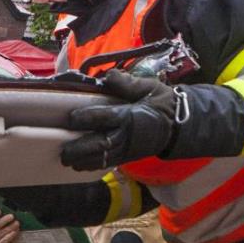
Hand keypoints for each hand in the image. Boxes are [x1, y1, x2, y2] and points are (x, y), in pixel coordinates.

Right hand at [0, 210, 21, 242]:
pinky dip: (11, 235)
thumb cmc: (5, 229)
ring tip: (17, 223)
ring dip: (9, 227)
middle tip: (12, 216)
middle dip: (3, 220)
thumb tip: (8, 209)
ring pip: (0, 232)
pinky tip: (16, 231)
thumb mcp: (3, 222)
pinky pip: (4, 240)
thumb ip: (3, 216)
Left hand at [60, 70, 181, 170]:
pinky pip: (110, 163)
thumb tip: (109, 76)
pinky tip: (81, 167)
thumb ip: (129, 83)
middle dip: (82, 148)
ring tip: (68, 162)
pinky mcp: (129, 156)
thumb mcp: (150, 88)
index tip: (72, 118)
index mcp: (131, 115)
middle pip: (102, 143)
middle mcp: (128, 135)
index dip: (89, 118)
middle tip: (64, 151)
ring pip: (104, 158)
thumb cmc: (162, 103)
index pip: (107, 117)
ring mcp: (128, 149)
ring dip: (85, 161)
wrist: (179, 126)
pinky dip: (94, 166)